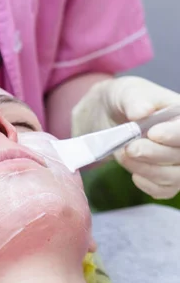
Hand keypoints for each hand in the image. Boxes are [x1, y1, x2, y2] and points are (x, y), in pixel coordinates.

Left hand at [72, 76, 179, 199]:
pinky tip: (135, 175)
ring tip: (124, 155)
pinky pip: (164, 190)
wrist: (109, 115)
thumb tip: (142, 111)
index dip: (175, 135)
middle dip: (156, 154)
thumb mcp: (127, 92)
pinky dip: (148, 185)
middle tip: (130, 148)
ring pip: (175, 177)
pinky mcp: (166, 177)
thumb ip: (135, 99)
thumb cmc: (125, 99)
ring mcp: (177, 160)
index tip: (153, 133)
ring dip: (147, 170)